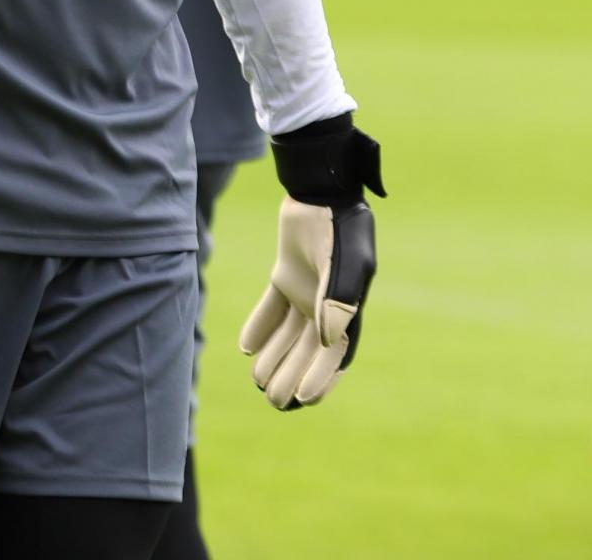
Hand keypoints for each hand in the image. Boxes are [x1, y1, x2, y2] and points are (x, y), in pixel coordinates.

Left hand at [240, 115, 383, 409]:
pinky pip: (271, 308)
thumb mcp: (346, 264)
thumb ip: (338, 300)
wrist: (321, 190)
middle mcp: (326, 304)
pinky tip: (245, 347)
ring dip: (275, 357)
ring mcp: (305, 290)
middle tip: (273, 400)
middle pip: (308, 351)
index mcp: (346, 308)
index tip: (303, 399)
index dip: (320, 378)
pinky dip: (260, 326)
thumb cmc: (339, 227)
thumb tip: (330, 340)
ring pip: (288, 334)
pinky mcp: (284, 274)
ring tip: (258, 380)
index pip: (334, 355)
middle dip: (292, 377)